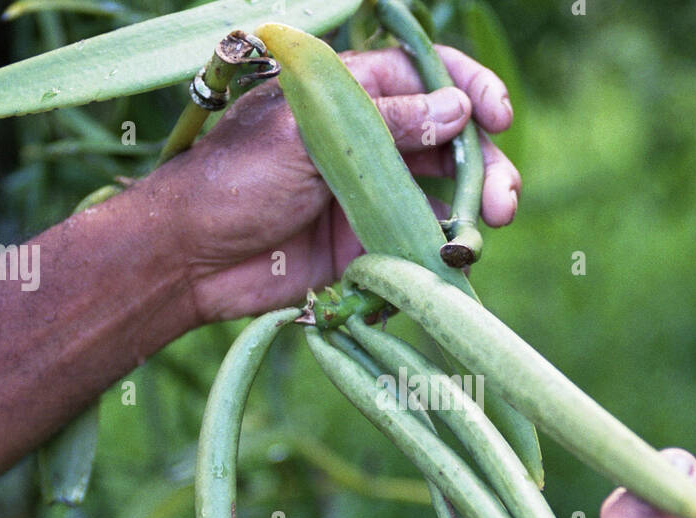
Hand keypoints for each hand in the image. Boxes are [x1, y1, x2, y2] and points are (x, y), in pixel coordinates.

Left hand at [152, 45, 521, 322]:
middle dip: (485, 166)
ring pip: (444, 196)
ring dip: (474, 212)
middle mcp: (371, 141)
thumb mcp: (306, 135)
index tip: (499, 116)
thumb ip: (383, 123)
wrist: (192, 258)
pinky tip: (449, 262)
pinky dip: (442, 253)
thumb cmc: (234, 179)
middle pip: (451, 141)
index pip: (428, 76)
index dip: (471, 90)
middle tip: (503, 200)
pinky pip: (421, 246)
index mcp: (352, 94)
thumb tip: (457, 112)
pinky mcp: (370, 246)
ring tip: (482, 235)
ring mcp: (373, 195)